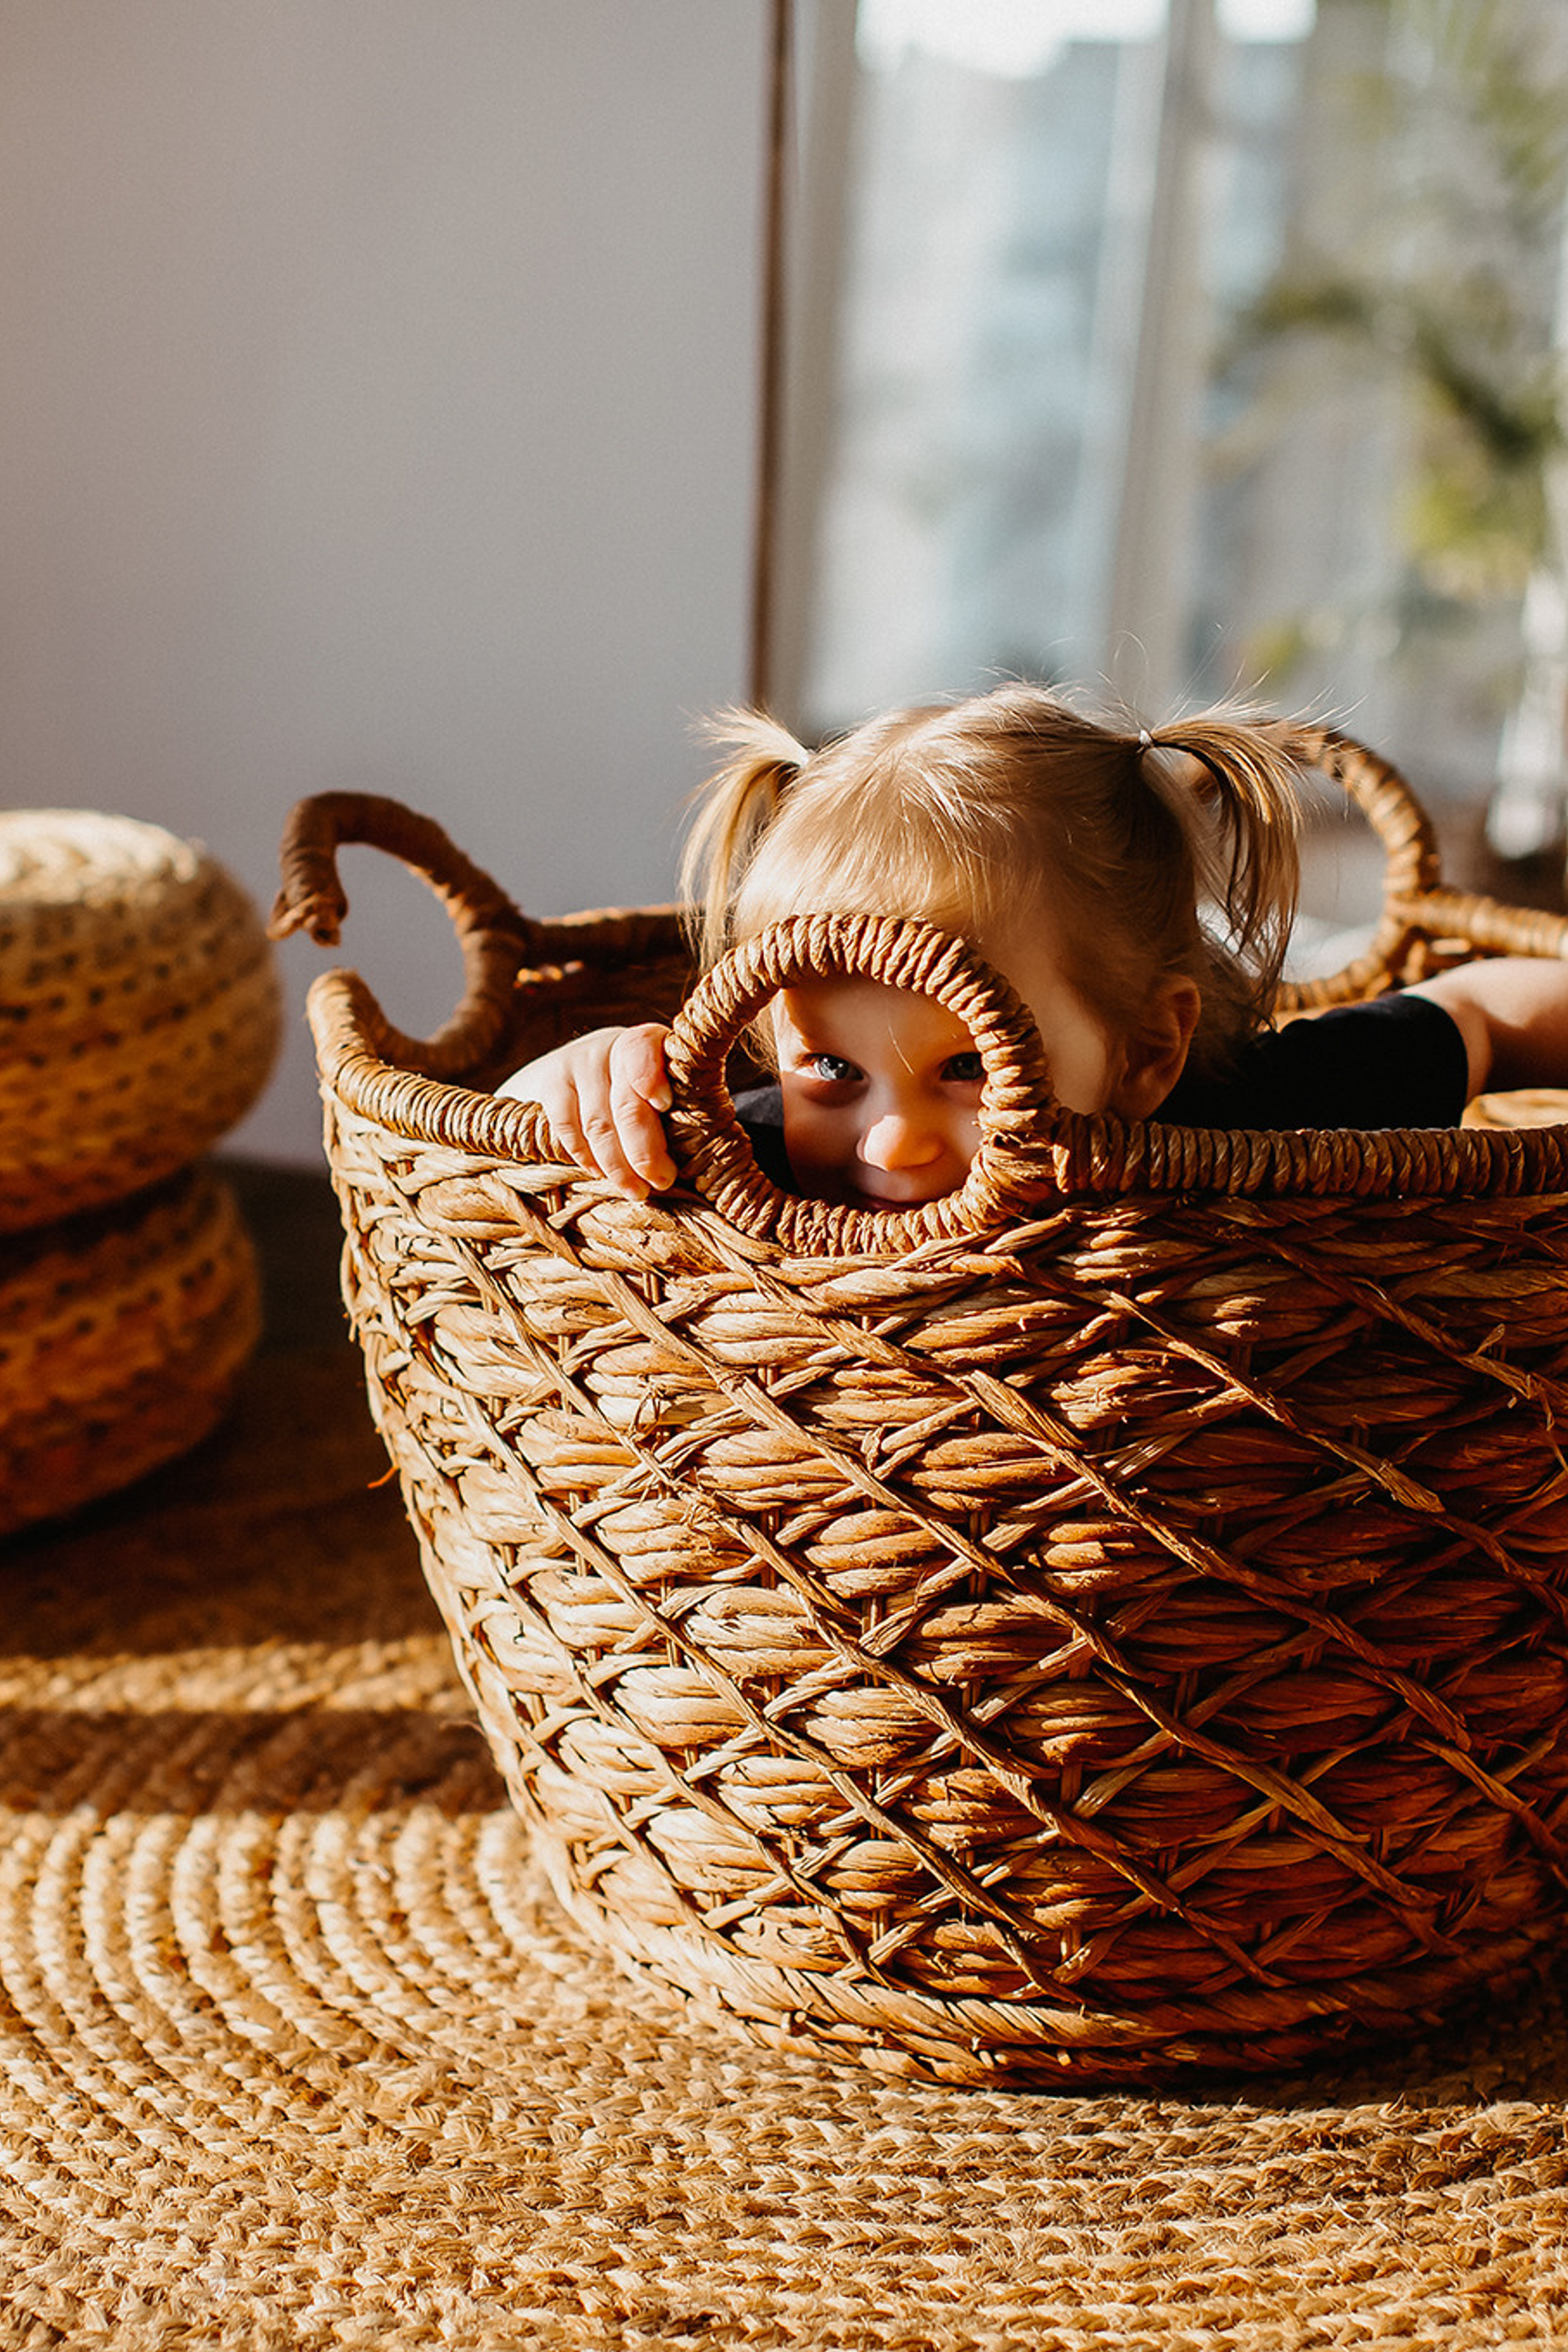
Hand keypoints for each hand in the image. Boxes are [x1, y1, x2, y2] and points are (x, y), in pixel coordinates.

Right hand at [496, 1023, 676, 1197]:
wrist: (580, 1068)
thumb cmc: (637, 1087)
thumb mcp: (661, 1084)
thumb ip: (676, 1107)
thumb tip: (692, 1159)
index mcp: (648, 1042)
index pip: (644, 1051)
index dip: (651, 1077)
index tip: (663, 1104)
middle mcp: (611, 1046)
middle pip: (626, 1103)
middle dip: (645, 1150)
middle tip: (660, 1181)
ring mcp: (578, 1064)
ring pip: (598, 1124)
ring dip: (618, 1166)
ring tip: (635, 1191)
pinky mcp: (552, 1083)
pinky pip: (567, 1127)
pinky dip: (585, 1156)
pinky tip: (600, 1173)